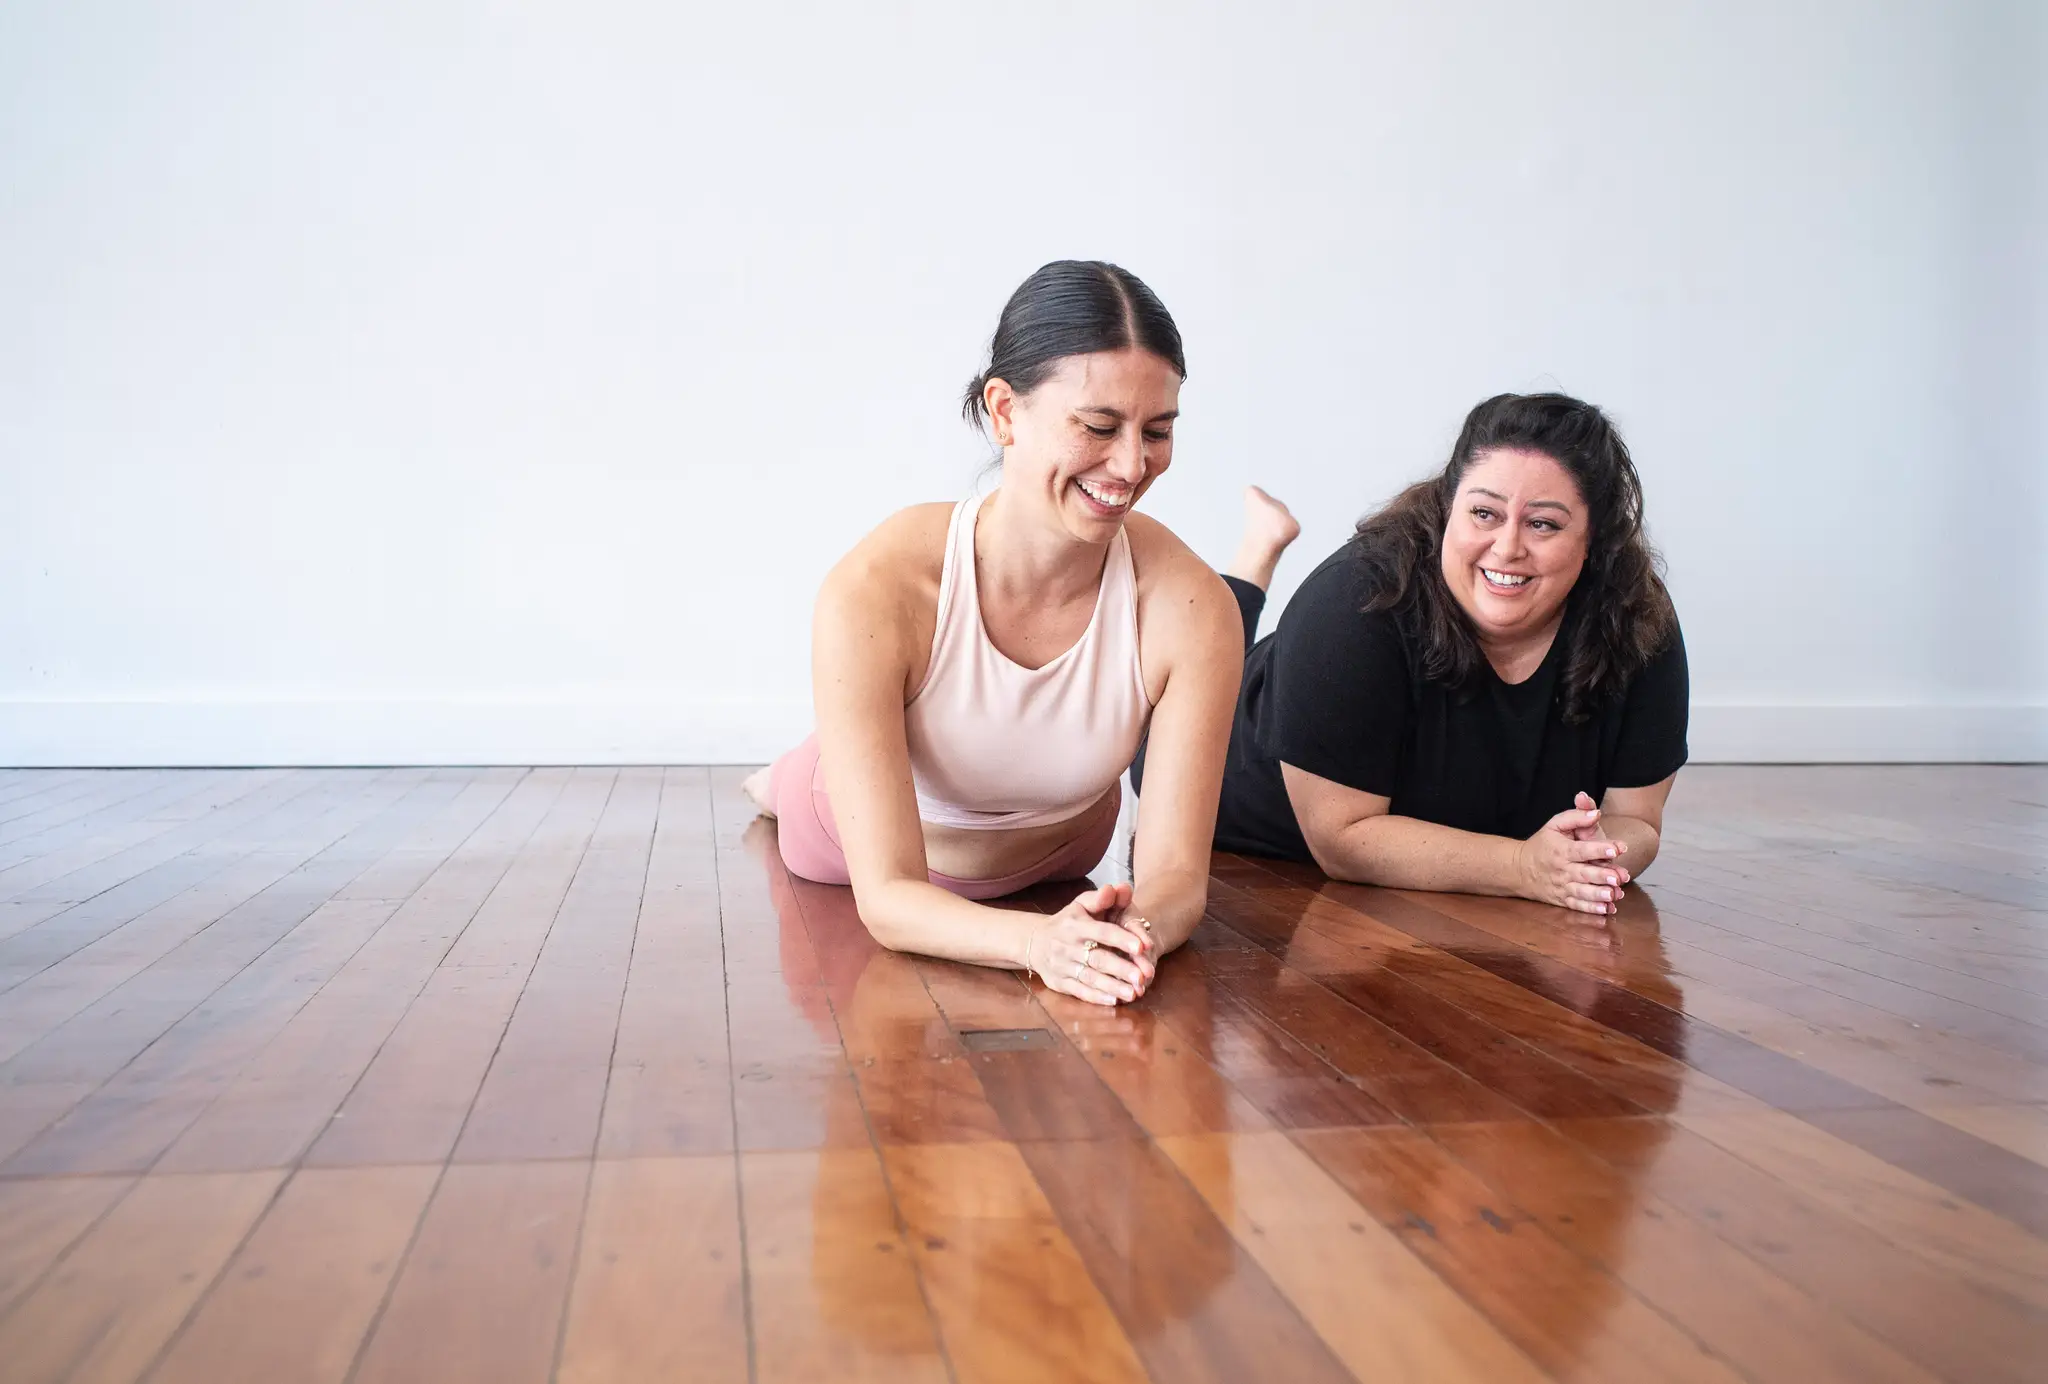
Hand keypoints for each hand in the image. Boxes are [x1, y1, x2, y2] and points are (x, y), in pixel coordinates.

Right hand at [1022, 882, 1155, 1006]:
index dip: (1121, 939)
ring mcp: (1062, 966)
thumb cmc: (1067, 922)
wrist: (1035, 942)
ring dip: (1112, 986)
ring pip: (1090, 978)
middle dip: (1121, 968)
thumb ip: (1100, 898)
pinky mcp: (1059, 983)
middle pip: (1097, 959)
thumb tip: (1117, 888)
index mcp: (1075, 925)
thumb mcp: (1080, 905)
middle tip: (1143, 977)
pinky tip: (1114, 1001)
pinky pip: (1079, 991)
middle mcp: (1067, 946)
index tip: (1142, 946)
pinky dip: (1096, 997)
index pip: (1101, 932)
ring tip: (1134, 993)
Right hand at [1514, 796, 1630, 915]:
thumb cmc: (1542, 844)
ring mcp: (1562, 887)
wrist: (1518, 869)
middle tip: (1619, 877)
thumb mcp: (1554, 825)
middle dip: (1602, 875)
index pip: (1582, 850)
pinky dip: (1591, 909)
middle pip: (1584, 873)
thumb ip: (1576, 817)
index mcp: (1561, 850)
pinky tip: (1606, 909)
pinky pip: (1577, 906)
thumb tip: (1596, 813)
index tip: (1617, 848)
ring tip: (1614, 894)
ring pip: (1582, 892)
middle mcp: (1562, 870)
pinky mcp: (1562, 900)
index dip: (1599, 848)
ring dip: (1599, 894)